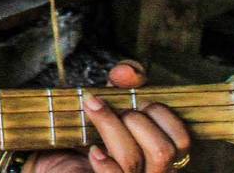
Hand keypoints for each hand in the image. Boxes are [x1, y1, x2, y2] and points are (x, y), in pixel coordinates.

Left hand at [29, 61, 192, 172]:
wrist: (51, 160)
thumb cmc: (86, 130)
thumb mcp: (108, 101)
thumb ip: (122, 83)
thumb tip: (127, 72)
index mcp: (160, 155)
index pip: (182, 141)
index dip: (163, 115)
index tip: (140, 101)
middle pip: (163, 151)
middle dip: (137, 120)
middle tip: (117, 110)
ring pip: (133, 158)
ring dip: (111, 126)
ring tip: (94, 111)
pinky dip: (103, 160)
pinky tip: (92, 149)